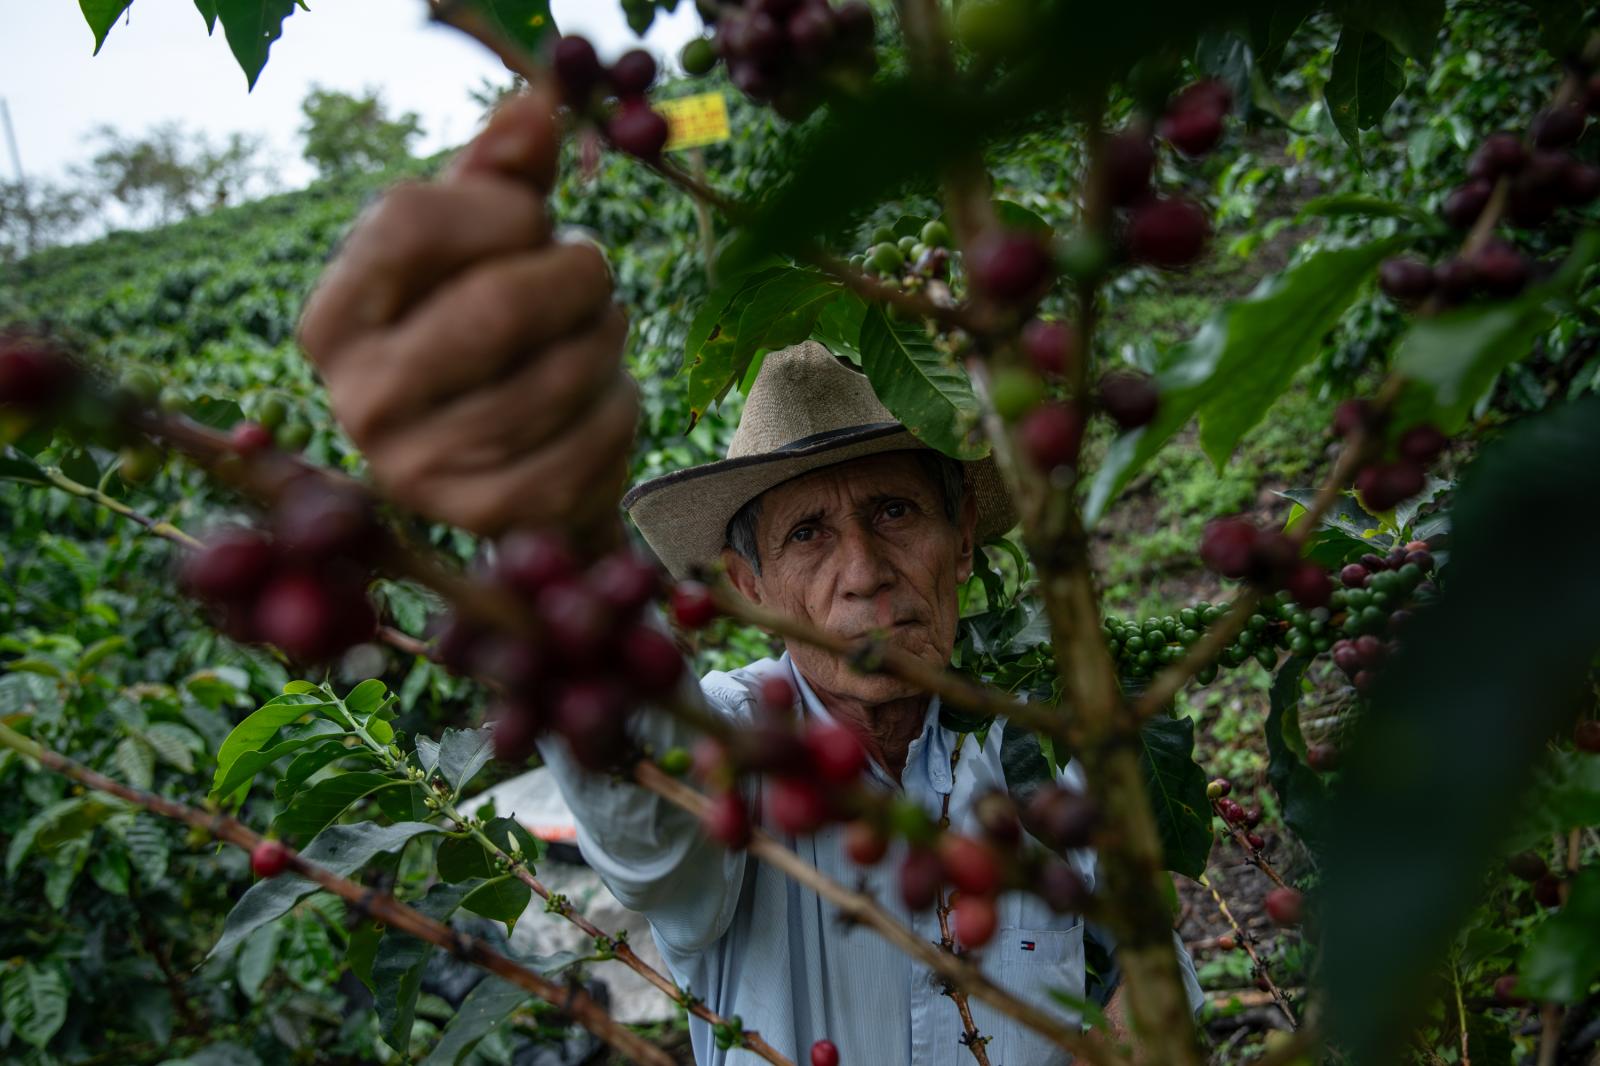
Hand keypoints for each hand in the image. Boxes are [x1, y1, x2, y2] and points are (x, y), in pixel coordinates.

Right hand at [296, 90, 635, 538]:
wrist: (498, 471)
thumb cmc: (480, 335)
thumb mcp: (475, 250)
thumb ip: (500, 175)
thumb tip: (539, 104)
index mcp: (333, 318)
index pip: (413, 225)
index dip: (503, 207)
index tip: (534, 218)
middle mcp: (359, 399)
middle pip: (498, 307)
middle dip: (577, 276)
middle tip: (594, 273)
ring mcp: (420, 470)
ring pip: (557, 378)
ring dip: (607, 340)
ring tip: (603, 330)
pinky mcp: (489, 518)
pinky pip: (589, 445)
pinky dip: (619, 407)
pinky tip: (607, 394)